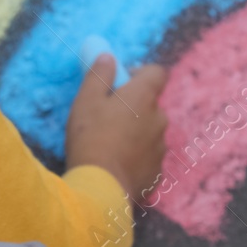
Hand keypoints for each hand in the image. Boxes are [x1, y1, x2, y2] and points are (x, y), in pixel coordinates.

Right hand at [64, 55, 168, 200]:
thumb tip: (108, 57)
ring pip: (150, 132)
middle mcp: (159, 119)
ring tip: (109, 145)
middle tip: (108, 117)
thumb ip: (99, 74)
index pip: (157, 73)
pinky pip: (147, 157)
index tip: (122, 81)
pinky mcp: (157, 173)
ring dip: (135, 133)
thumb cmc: (90, 138)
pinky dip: (136, 158)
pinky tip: (115, 166)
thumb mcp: (86, 100)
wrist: (100, 188)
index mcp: (144, 97)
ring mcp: (161, 148)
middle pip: (151, 105)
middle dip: (134, 107)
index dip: (141, 73)